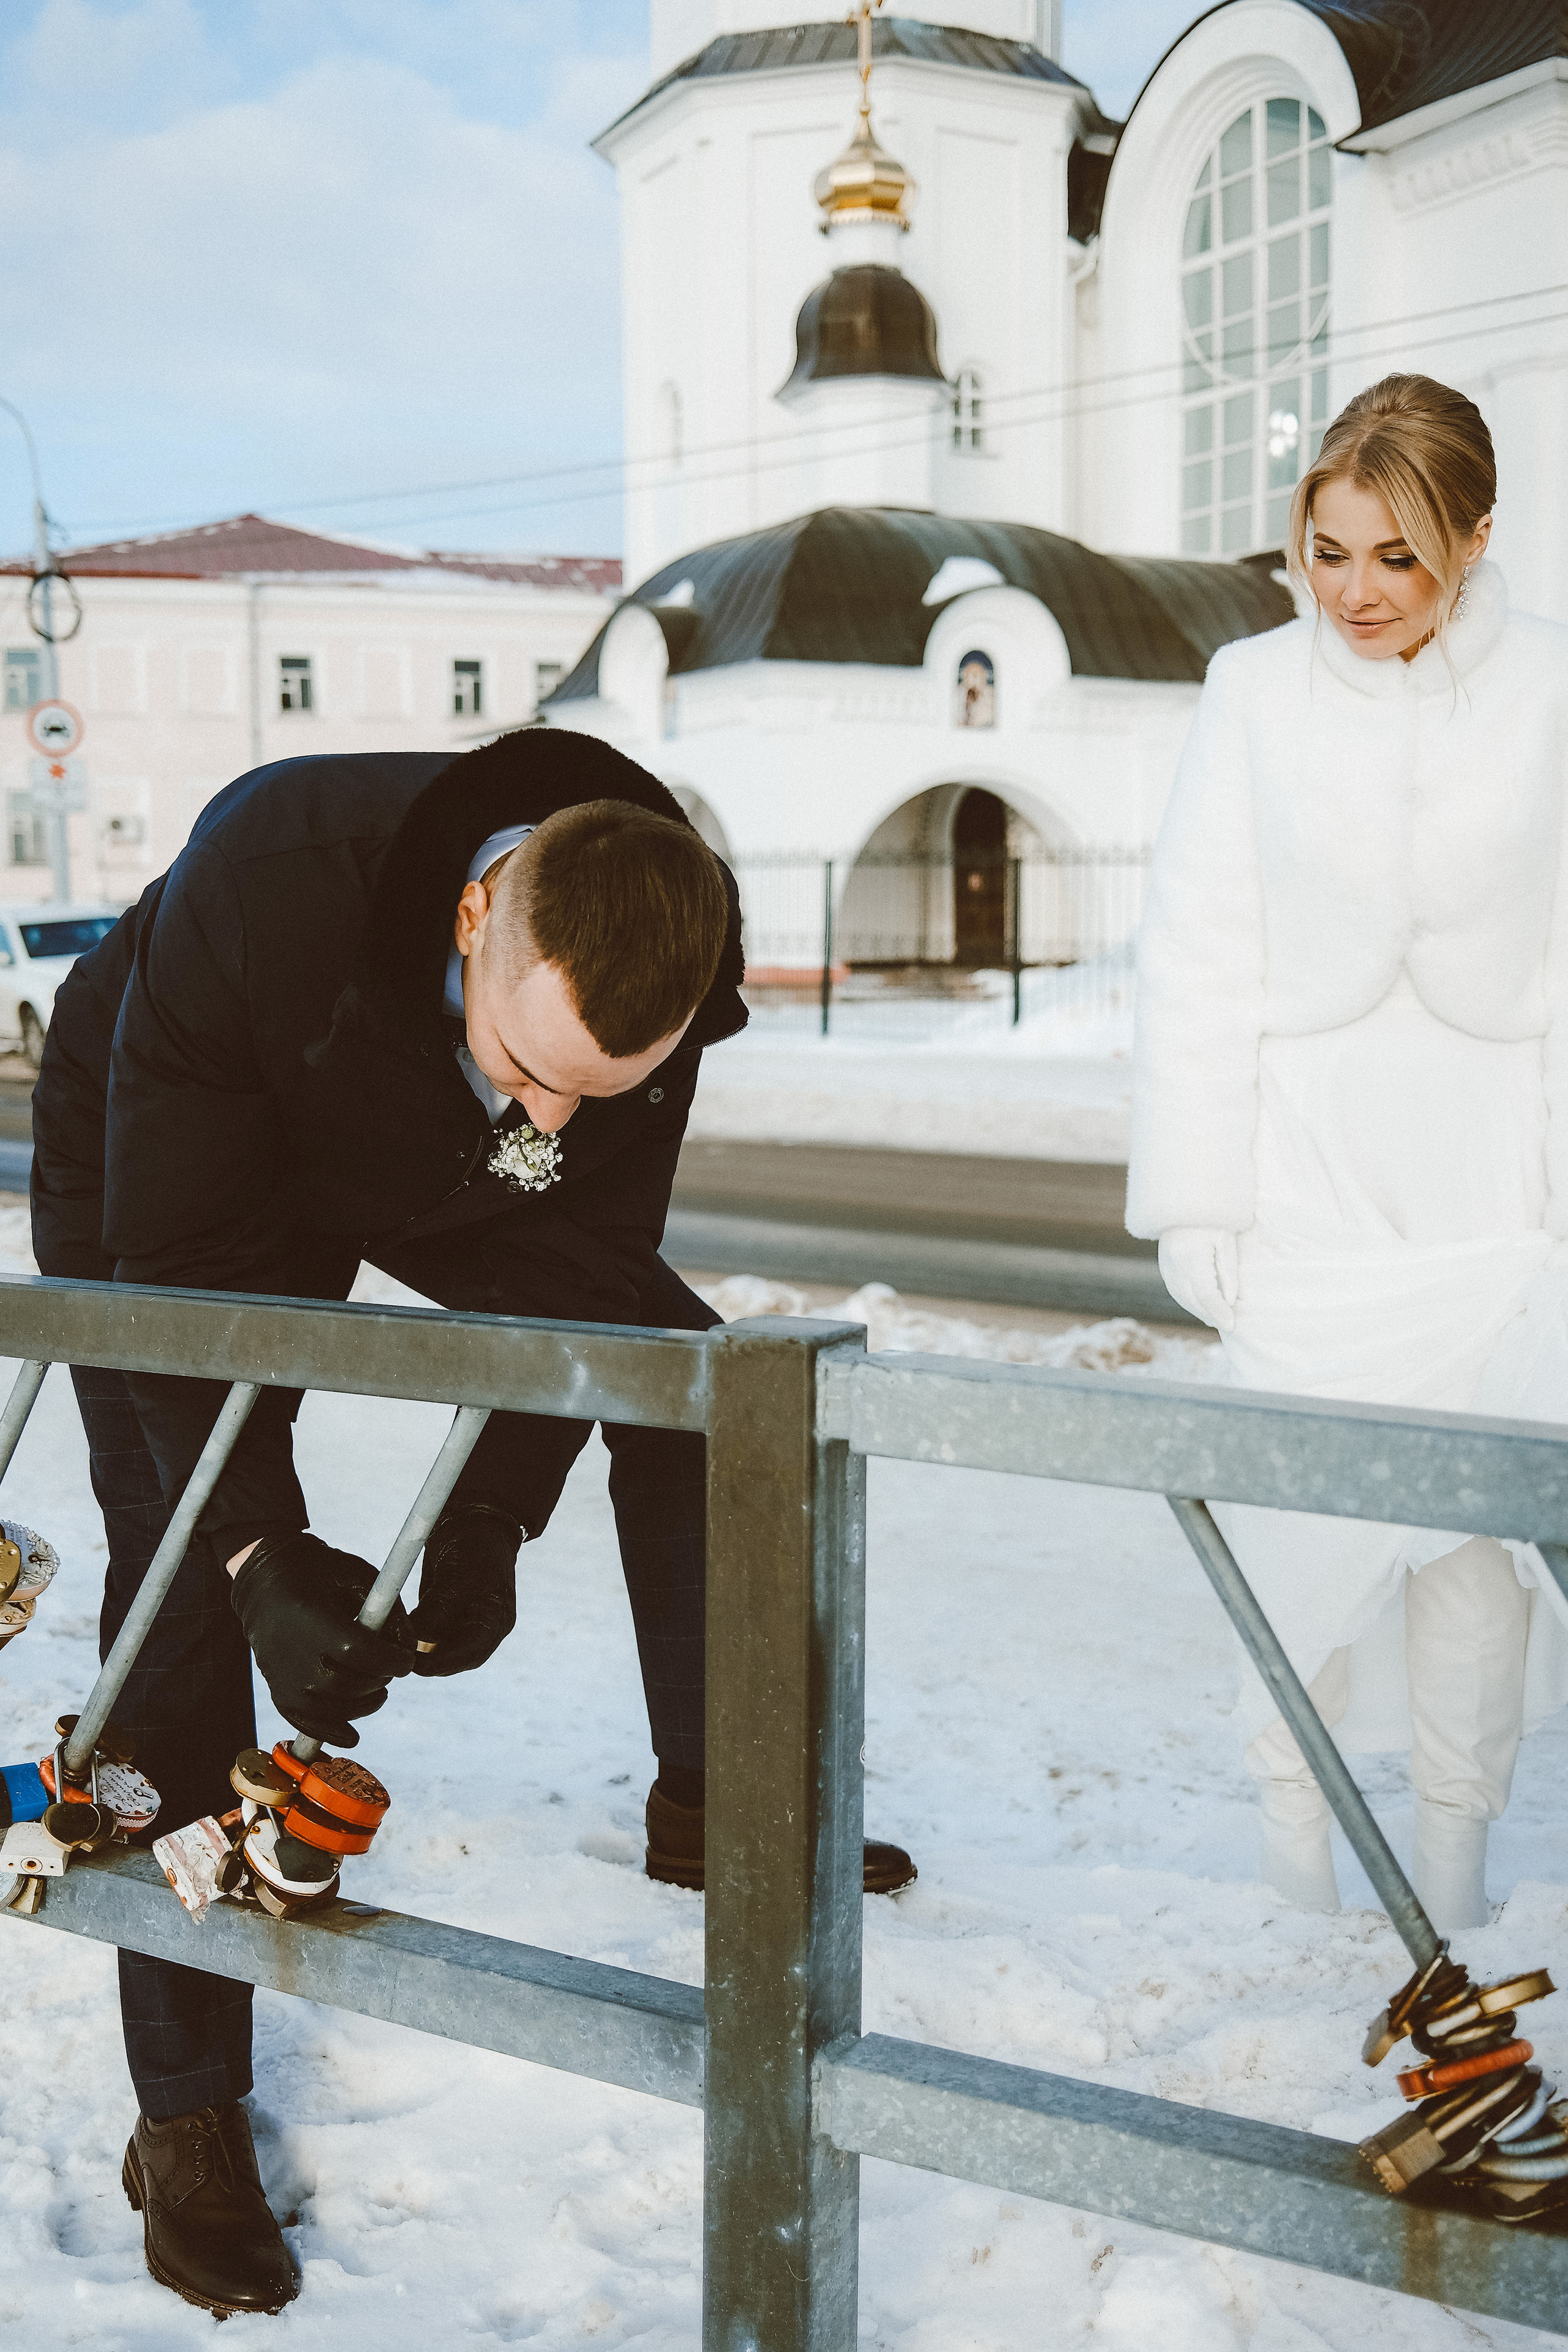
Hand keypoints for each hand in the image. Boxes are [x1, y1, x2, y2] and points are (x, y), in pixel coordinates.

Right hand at [229, 1533, 413, 1746]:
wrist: (265, 1579)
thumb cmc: (318, 1572)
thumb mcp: (358, 1574)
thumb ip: (388, 1610)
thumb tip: (409, 1647)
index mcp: (312, 1617)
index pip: (359, 1653)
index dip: (391, 1661)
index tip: (406, 1659)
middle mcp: (292, 1651)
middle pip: (347, 1686)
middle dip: (379, 1680)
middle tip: (390, 1668)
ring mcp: (280, 1675)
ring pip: (330, 1709)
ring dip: (363, 1705)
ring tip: (378, 1690)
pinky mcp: (276, 1688)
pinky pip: (304, 1722)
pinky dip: (330, 1732)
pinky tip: (352, 1735)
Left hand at [409, 1503, 520, 1677]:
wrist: (474, 1523)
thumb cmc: (473, 1547)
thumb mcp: (456, 1577)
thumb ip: (438, 1610)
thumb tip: (414, 1642)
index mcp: (496, 1620)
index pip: (470, 1653)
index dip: (441, 1663)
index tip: (413, 1665)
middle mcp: (485, 1628)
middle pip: (457, 1658)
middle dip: (430, 1663)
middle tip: (400, 1659)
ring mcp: (470, 1624)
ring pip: (444, 1650)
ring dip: (422, 1651)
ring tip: (398, 1645)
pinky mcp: (453, 1617)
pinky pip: (435, 1636)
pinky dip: (419, 1637)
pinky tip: (403, 1632)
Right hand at [1158, 1227, 1239, 1331]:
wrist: (1183, 1197)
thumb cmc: (1212, 1217)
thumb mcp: (1226, 1241)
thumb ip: (1228, 1272)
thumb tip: (1230, 1301)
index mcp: (1192, 1257)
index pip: (1207, 1294)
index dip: (1219, 1312)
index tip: (1232, 1324)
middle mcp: (1175, 1263)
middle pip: (1192, 1299)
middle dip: (1210, 1315)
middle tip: (1226, 1325)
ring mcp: (1166, 1263)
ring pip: (1180, 1296)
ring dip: (1197, 1310)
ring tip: (1213, 1319)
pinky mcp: (1163, 1262)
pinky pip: (1173, 1288)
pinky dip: (1186, 1301)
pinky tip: (1198, 1305)